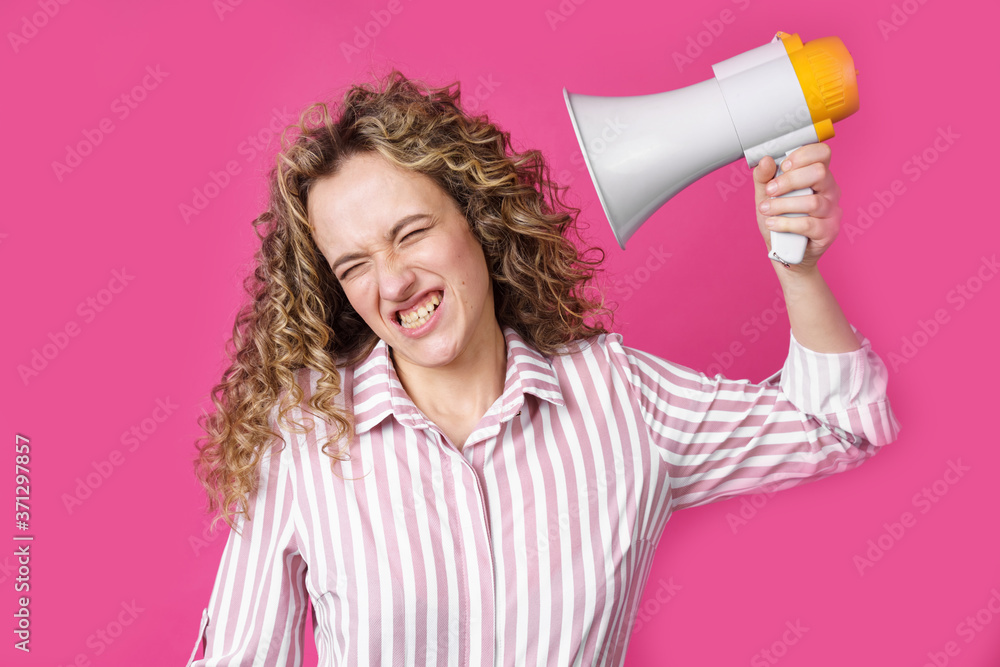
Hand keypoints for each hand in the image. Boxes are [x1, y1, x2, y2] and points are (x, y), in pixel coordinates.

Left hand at [752, 143, 841, 271]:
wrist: (784, 251)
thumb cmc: (779, 218)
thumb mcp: (765, 195)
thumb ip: (764, 177)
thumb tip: (765, 160)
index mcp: (818, 176)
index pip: (822, 153)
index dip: (803, 155)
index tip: (784, 166)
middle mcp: (830, 190)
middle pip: (819, 173)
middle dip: (789, 180)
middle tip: (771, 191)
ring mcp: (832, 211)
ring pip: (812, 201)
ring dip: (783, 205)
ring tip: (766, 210)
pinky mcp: (829, 231)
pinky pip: (809, 224)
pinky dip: (786, 224)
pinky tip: (773, 224)